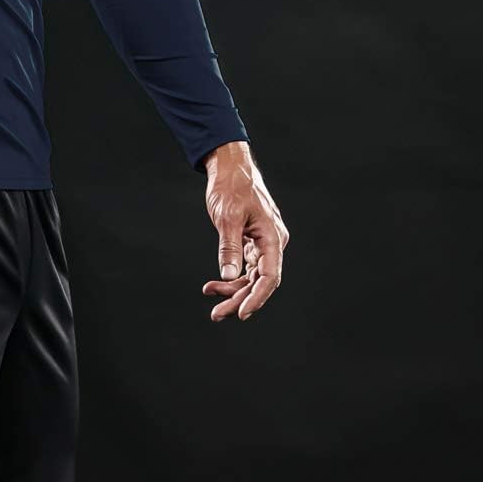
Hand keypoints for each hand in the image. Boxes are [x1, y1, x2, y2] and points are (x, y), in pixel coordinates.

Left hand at [199, 140, 287, 321]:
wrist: (228, 167)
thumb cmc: (231, 186)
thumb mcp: (228, 218)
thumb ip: (230, 248)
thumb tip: (230, 276)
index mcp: (272, 237)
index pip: (269, 276)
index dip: (257, 298)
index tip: (242, 313)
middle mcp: (271, 243)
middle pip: (259, 281)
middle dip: (238, 299)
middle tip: (217, 314)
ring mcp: (261, 244)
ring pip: (250, 277)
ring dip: (232, 291)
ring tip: (210, 294)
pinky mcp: (250, 242)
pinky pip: (243, 267)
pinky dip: (229, 277)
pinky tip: (213, 285)